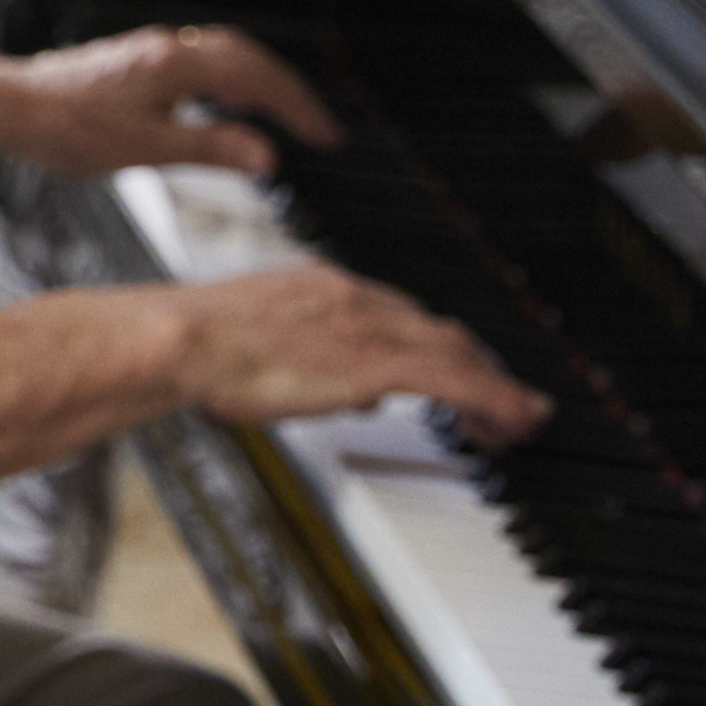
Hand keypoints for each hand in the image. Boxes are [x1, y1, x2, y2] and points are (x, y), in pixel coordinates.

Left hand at [0, 22, 339, 178]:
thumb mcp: (146, 149)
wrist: (13, 106)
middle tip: (318, 128)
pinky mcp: (137, 60)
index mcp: (177, 65)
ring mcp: (151, 51)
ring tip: (285, 118)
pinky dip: (230, 80)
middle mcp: (168, 48)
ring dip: (260, 81)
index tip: (327, 136)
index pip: (258, 78)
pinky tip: (227, 106)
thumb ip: (210, 150)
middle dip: (289, 91)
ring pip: (224, 54)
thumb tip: (266, 157)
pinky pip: (200, 60)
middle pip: (248, 57)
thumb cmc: (69, 129)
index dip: (299, 108)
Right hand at [170, 262, 548, 444]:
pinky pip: (457, 380)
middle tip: (506, 403)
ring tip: (522, 419)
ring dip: (498, 388)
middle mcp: (356, 297)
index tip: (455, 372)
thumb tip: (349, 391)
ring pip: (459, 352)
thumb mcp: (260, 343)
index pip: (401, 315)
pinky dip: (496, 399)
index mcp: (325, 287)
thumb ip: (310, 360)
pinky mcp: (377, 359)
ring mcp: (370, 326)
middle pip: (441, 330)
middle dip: (480, 367)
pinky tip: (517, 419)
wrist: (184, 338)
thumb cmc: (200, 346)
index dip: (439, 347)